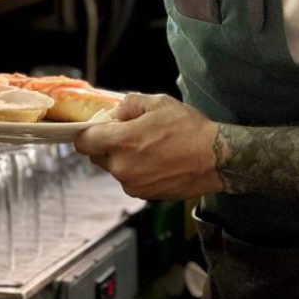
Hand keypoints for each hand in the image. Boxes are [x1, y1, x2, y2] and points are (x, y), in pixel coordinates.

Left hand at [74, 93, 221, 199]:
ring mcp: (133, 184)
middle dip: (107, 144)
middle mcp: (122, 167)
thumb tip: (114, 114)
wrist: (215, 158)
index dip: (87, 133)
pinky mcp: (145, 195)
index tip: (96, 128)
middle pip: (97, 156)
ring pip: (115, 168)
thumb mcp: (157, 103)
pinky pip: (130, 180)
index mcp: (121, 142)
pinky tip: (157, 160)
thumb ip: (128, 104)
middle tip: (129, 133)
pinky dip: (136, 171)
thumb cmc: (188, 129)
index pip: (84, 142)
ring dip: (123, 158)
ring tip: (149, 146)